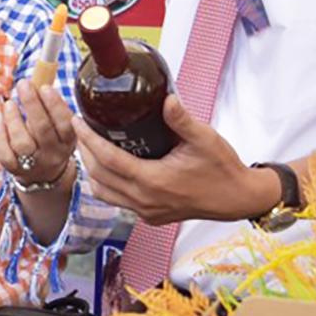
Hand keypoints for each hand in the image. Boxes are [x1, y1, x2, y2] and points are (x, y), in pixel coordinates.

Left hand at [0, 81, 77, 187]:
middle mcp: (53, 153)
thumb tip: (42, 72)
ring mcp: (34, 164)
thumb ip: (52, 104)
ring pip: (22, 143)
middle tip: (23, 84)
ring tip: (9, 103)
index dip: (55, 104)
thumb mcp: (59, 125)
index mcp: (67, 140)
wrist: (45, 174)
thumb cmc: (51, 138)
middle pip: (42, 129)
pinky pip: (5, 154)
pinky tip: (1, 120)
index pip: (65, 123)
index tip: (44, 86)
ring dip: (14, 118)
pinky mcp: (16, 170)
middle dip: (32, 104)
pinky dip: (0, 134)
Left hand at [73, 95, 280, 224]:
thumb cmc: (222, 169)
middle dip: (83, 152)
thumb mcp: (204, 139)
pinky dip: (106, 184)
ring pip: (104, 193)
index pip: (108, 160)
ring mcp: (147, 212)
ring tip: (88, 147)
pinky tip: (110, 167)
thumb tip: (166, 98)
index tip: (77, 122)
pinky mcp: (151, 217)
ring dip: (91, 170)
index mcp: (154, 182)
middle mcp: (145, 201)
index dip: (88, 140)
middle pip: (99, 177)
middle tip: (78, 130)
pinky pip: (118, 201)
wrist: (237, 198)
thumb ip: (182, 120)